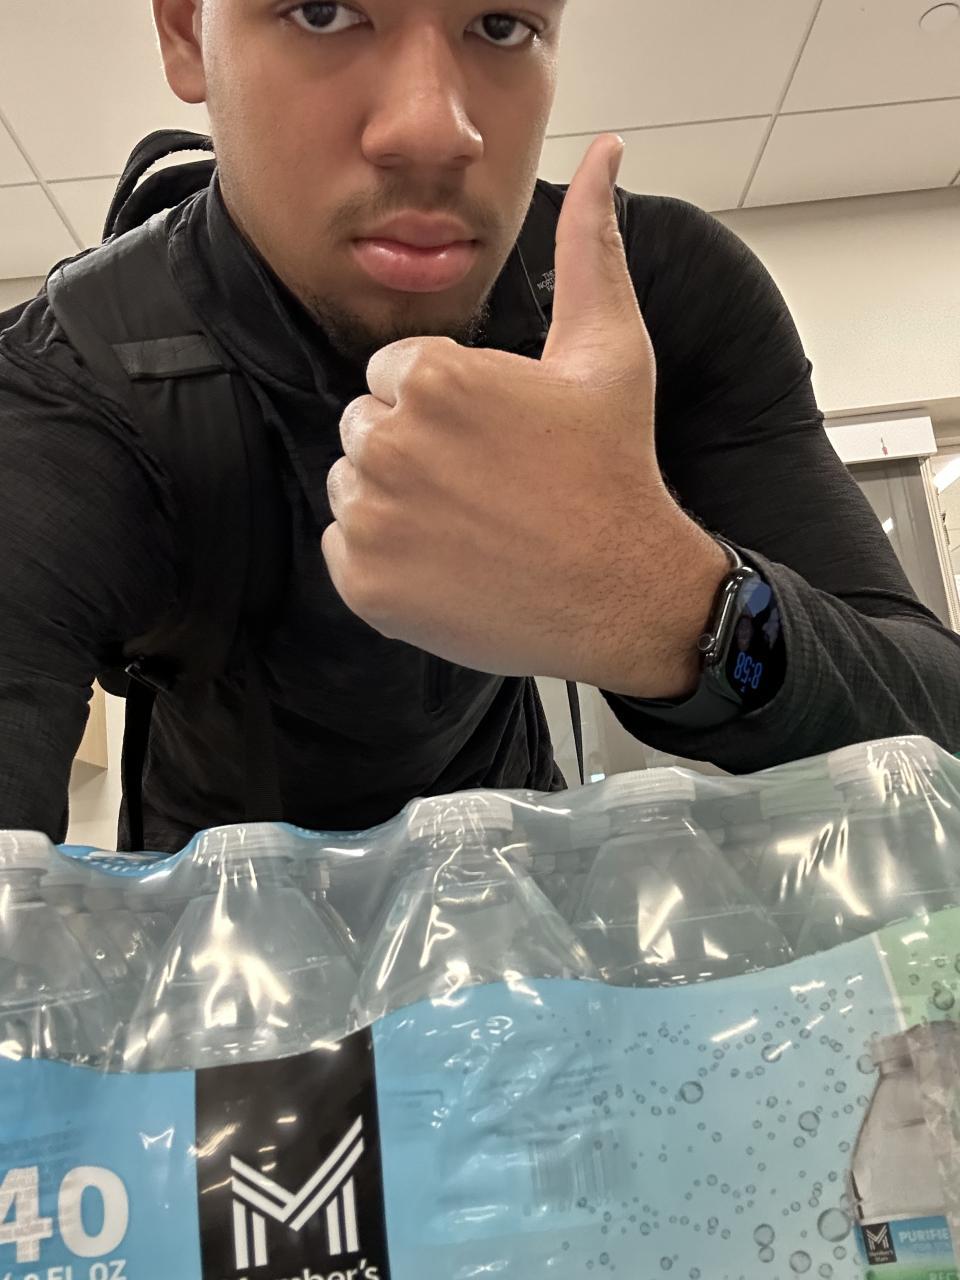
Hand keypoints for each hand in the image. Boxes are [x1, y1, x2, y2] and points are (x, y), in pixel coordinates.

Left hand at [322, 134, 727, 698]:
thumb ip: (588, 246)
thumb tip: (605, 152)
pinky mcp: (363, 584)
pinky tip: (449, 565)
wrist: (624, 595)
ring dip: (396, 502)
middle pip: (367, 427)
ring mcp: (371, 520)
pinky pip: (346, 550)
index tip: (496, 439)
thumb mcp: (611, 349)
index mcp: (432, 377)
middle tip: (486, 485)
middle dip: (415, 448)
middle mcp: (387, 442)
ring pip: (352, 487)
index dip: (447, 405)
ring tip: (469, 524)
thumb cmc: (615, 470)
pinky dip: (386, 561)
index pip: (395, 375)